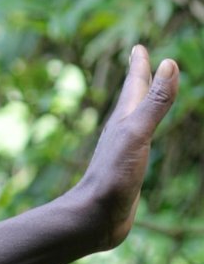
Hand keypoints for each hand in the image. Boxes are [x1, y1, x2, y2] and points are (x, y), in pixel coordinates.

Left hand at [68, 44, 179, 250]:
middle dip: (138, 78)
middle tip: (140, 60)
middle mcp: (121, 132)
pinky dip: (144, 131)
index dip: (139, 65)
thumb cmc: (113, 176)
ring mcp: (123, 151)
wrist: (94, 217)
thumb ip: (154, 102)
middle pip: (131, 98)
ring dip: (140, 103)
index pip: (133, 85)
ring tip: (142, 95)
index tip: (138, 47)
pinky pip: (138, 141)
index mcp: (123, 120)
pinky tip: (141, 138)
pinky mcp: (126, 169)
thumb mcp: (137, 134)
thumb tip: (168, 63)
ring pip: (134, 119)